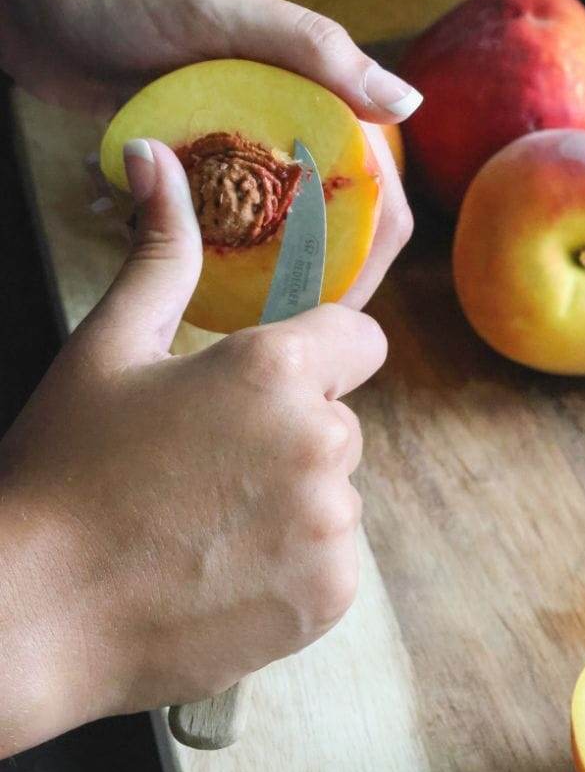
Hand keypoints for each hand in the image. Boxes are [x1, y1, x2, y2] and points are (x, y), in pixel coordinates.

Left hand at [0, 0, 415, 304]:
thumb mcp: (222, 9)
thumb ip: (313, 50)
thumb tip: (408, 104)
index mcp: (307, 82)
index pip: (371, 168)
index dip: (373, 229)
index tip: (347, 287)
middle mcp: (277, 115)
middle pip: (324, 207)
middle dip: (313, 261)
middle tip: (282, 311)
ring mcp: (227, 140)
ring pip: (264, 218)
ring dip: (251, 257)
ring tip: (233, 300)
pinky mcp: (182, 157)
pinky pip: (203, 211)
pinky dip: (190, 235)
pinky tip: (169, 260)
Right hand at [0, 141, 386, 755]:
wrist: (38, 614)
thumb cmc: (66, 471)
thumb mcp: (109, 346)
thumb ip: (160, 249)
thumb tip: (155, 157)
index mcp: (276, 368)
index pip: (360, 335)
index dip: (322, 350)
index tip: (275, 376)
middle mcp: (321, 441)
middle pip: (339, 418)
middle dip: (290, 428)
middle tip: (206, 460)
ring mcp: (332, 524)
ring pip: (335, 488)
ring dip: (290, 497)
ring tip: (205, 520)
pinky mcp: (331, 593)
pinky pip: (333, 556)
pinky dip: (293, 561)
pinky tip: (221, 567)